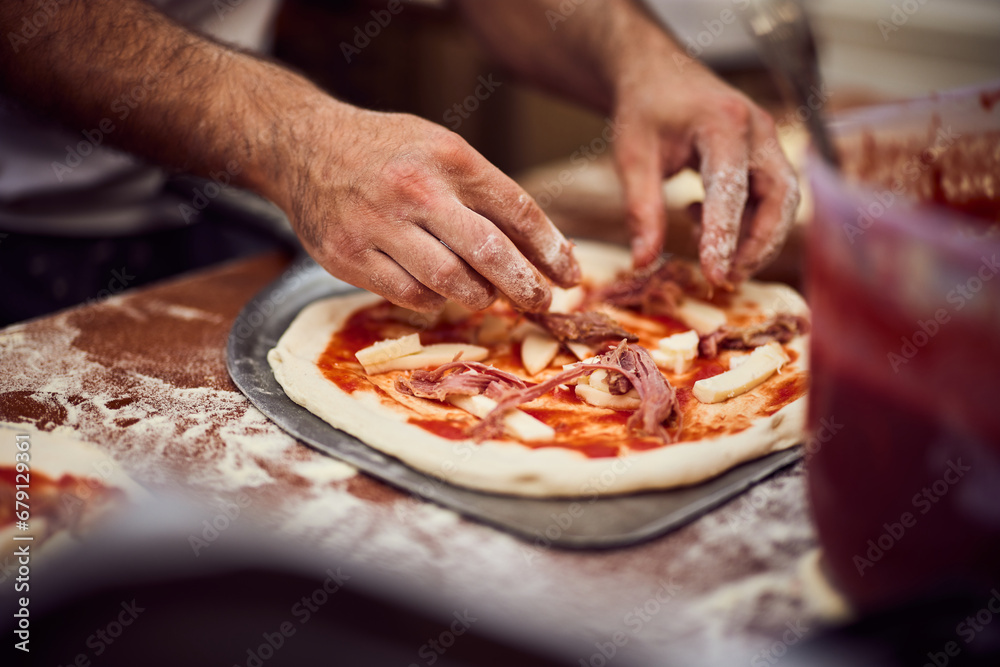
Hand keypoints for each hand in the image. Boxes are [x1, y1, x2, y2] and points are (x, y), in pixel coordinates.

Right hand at [281, 105, 579, 312]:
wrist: (302, 145)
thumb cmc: (386, 151)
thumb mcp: (440, 149)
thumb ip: (485, 191)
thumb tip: (543, 247)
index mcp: (449, 156)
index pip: (518, 211)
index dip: (552, 250)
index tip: (570, 274)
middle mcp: (416, 189)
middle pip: (491, 253)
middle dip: (526, 286)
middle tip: (543, 302)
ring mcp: (378, 225)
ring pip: (452, 282)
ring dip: (480, 297)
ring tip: (486, 295)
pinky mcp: (349, 255)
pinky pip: (411, 296)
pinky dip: (434, 301)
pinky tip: (438, 290)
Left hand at [612, 63, 798, 286]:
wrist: (656, 73)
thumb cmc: (645, 110)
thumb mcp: (632, 157)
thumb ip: (641, 209)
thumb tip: (644, 262)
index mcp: (723, 124)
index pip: (733, 189)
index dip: (726, 236)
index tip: (715, 276)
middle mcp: (757, 130)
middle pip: (781, 196)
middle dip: (759, 244)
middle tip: (726, 279)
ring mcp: (766, 140)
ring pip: (782, 200)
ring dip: (755, 238)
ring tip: (715, 261)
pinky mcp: (764, 154)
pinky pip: (769, 197)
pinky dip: (745, 222)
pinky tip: (701, 221)